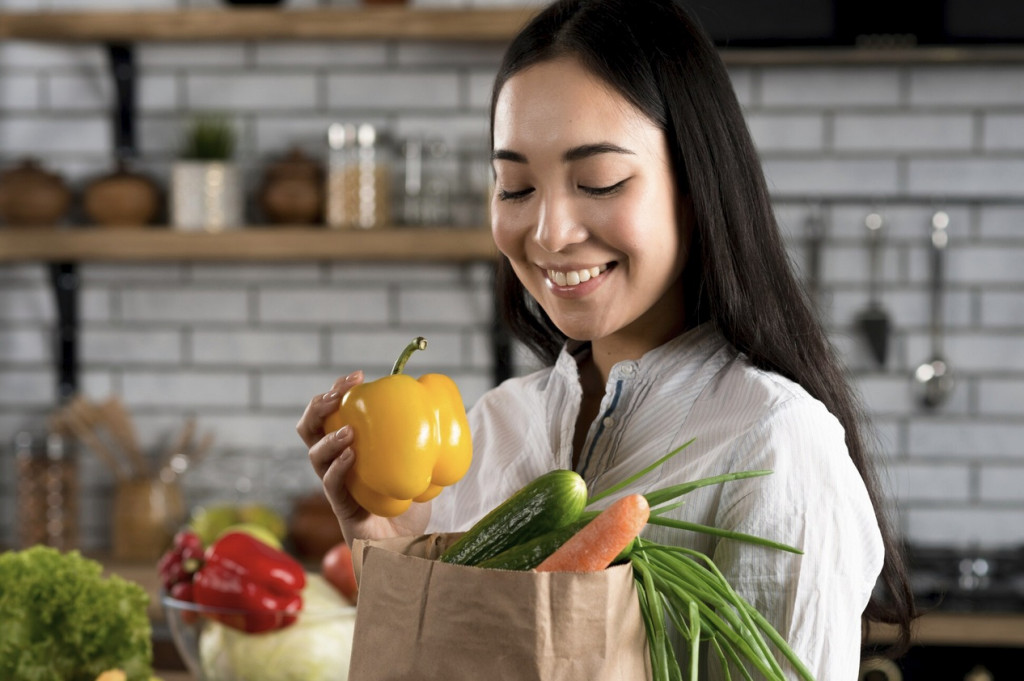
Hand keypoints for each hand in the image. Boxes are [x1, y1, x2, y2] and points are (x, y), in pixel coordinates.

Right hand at [297, 371, 429, 545]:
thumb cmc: (410, 509)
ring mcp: (336, 487)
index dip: (337, 392)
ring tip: (349, 429)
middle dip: (319, 405)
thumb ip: (427, 443)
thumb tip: (448, 409)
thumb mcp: (421, 467)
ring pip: (314, 455)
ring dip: (329, 437)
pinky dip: (338, 467)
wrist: (407, 551)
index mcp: (348, 450)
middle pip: (309, 428)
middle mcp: (336, 465)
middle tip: (341, 392)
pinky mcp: (342, 508)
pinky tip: (351, 454)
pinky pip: (331, 485)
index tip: (358, 376)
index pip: (331, 415)